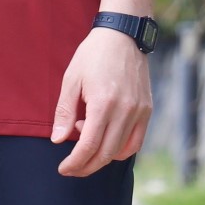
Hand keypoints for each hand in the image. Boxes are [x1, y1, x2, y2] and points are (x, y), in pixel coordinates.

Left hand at [50, 26, 151, 176]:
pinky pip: (136, 141)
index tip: (64, 169)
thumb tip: (57, 140)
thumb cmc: (93, 55)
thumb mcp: (72, 79)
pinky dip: (121, 149)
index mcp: (103, 103)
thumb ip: (65, 112)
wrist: (123, 34)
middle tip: (72, 167)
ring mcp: (139, 111)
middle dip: (86, 166)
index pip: (89, 146)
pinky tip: (106, 138)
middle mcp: (125, 111)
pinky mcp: (147, 110)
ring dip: (102, 157)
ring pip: (121, 151)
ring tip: (87, 139)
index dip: (75, 162)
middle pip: (105, 154)